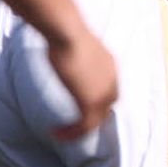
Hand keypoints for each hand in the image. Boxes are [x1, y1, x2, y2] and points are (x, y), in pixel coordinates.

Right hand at [41, 25, 116, 141]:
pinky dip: (72, 133)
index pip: (110, 89)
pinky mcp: (90, 101)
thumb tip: (58, 45)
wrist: (68, 34)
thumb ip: (73, 52)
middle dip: (92, 116)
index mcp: (109, 65)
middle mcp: (111, 79)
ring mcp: (103, 91)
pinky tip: (56, 132)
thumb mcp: (73, 44)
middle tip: (73, 124)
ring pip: (96, 119)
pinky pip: (85, 125)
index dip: (98, 100)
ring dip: (79, 129)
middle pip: (107, 105)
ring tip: (61, 133)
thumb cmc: (64, 32)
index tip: (78, 105)